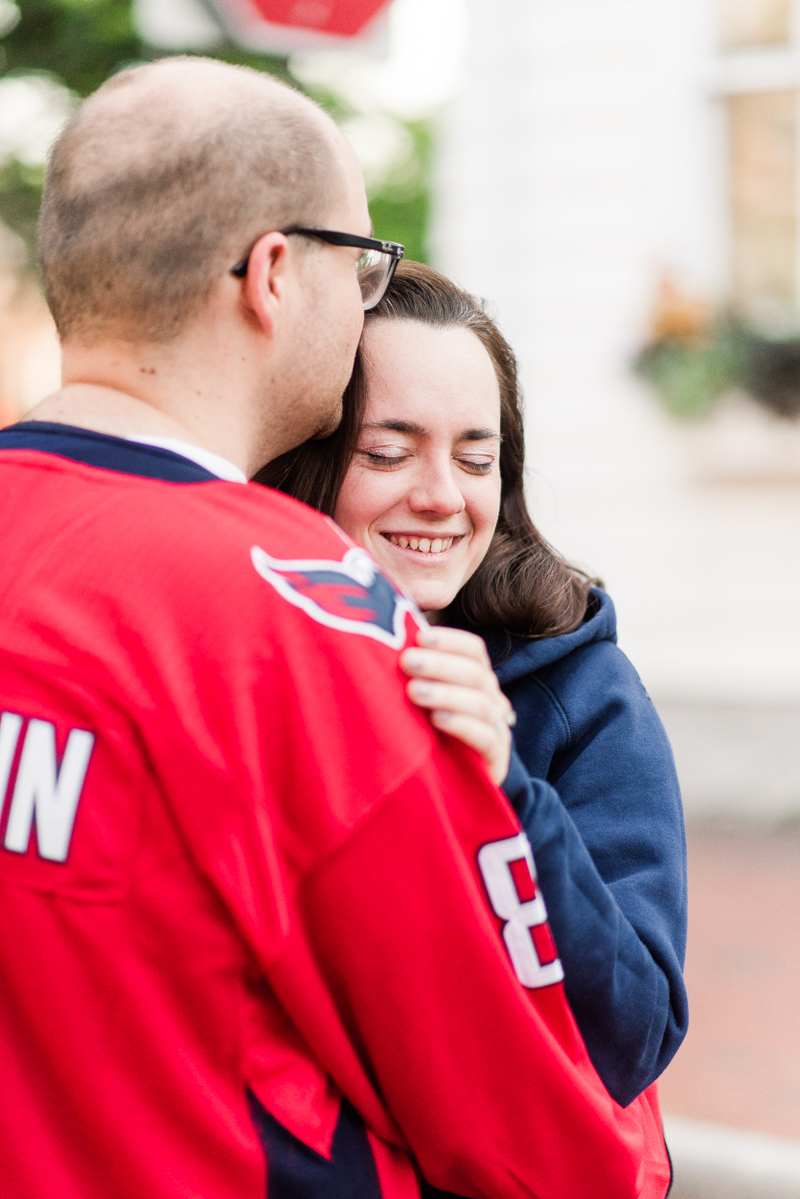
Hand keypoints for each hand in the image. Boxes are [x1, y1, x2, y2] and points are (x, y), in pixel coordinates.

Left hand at [399, 625, 515, 786]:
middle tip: (406, 661)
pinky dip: (462, 724)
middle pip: (475, 673)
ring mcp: (496, 729)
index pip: (473, 650)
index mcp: (475, 680)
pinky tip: (437, 719)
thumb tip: (393, 630)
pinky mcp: (496, 758)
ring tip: (414, 691)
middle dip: (440, 664)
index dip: (449, 641)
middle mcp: (490, 699)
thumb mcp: (422, 699)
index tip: (419, 637)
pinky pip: (485, 737)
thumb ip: (414, 668)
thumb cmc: (430, 735)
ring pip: (480, 703)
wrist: (454, 789)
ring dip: (446, 693)